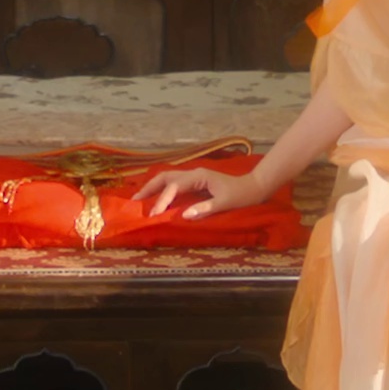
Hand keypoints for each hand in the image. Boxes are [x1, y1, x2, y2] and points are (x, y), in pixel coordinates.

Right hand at [137, 165, 270, 218]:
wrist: (254, 187)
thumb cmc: (241, 195)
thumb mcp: (225, 203)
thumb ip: (204, 209)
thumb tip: (184, 216)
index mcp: (198, 177)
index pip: (174, 187)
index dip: (162, 200)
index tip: (154, 214)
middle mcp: (193, 174)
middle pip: (164, 177)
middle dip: (148, 188)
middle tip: (134, 202)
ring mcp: (193, 177)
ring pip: (167, 179)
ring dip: (152, 188)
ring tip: (139, 200)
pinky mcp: (195, 182)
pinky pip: (173, 184)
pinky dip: (161, 190)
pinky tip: (155, 199)